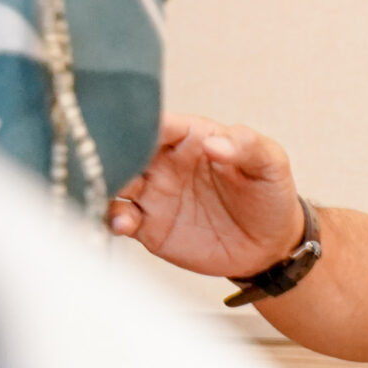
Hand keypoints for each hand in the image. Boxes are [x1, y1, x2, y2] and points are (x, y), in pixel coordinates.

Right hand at [108, 114, 305, 277]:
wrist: (270, 244)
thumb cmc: (270, 193)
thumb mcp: (271, 163)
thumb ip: (246, 146)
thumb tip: (214, 143)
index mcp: (189, 137)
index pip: (154, 123)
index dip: (135, 123)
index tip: (120, 128)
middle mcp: (163, 162)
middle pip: (122, 151)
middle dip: (106, 153)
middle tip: (97, 160)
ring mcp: (152, 194)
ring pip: (112, 182)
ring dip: (103, 185)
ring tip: (107, 193)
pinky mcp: (148, 226)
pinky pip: (118, 218)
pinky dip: (112, 219)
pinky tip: (123, 223)